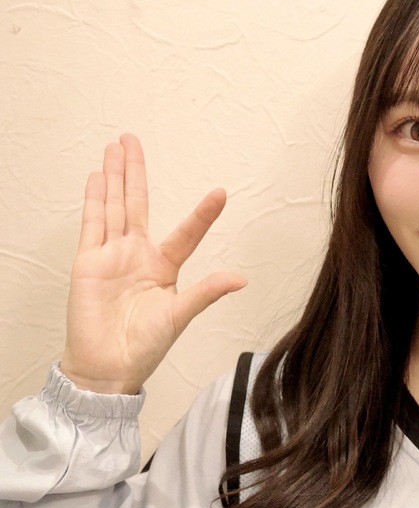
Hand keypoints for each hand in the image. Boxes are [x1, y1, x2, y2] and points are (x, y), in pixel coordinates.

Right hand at [59, 133, 245, 393]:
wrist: (108, 367)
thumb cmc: (144, 347)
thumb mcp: (180, 316)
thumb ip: (206, 293)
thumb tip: (240, 279)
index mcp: (164, 267)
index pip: (186, 232)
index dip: (203, 214)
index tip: (221, 192)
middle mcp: (137, 255)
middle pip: (137, 203)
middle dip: (135, 171)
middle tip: (133, 139)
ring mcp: (111, 255)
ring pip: (113, 207)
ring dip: (113, 177)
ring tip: (115, 148)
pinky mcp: (88, 262)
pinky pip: (91, 225)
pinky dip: (93, 200)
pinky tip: (95, 177)